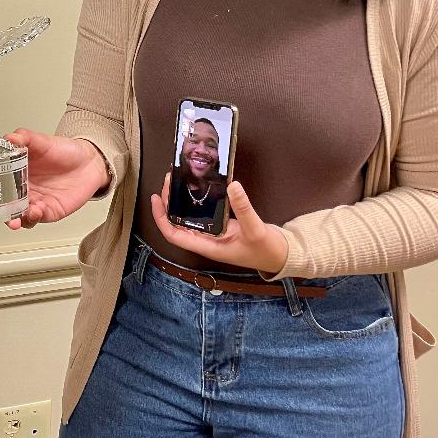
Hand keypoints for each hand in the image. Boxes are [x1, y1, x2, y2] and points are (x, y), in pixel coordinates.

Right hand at [3, 128, 110, 229]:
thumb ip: (25, 138)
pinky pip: (37, 218)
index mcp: (16, 173)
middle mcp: (23, 190)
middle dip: (1, 211)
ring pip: (19, 215)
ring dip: (16, 219)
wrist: (89, 162)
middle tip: (0, 211)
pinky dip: (33, 217)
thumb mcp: (43, 141)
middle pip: (5, 204)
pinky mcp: (48, 211)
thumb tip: (10, 138)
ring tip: (17, 217)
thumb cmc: (65, 152)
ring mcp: (35, 202)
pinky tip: (35, 211)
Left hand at [149, 174, 287, 274]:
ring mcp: (213, 234)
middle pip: (177, 223)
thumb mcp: (255, 229)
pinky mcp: (221, 227)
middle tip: (168, 181)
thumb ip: (244, 209)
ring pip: (188, 218)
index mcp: (208, 246)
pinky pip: (201, 214)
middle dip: (169, 203)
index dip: (162, 218)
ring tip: (177, 181)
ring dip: (180, 201)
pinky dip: (195, 202)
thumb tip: (232, 186)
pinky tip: (195, 188)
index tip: (157, 198)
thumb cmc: (266, 250)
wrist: (280, 256)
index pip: (174, 235)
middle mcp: (206, 240)